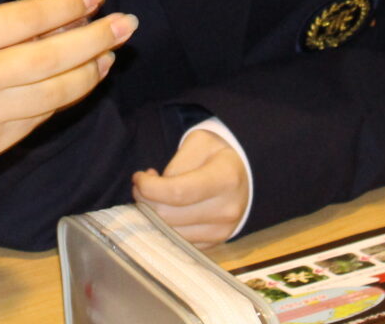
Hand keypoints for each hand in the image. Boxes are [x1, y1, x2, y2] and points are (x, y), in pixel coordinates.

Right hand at [0, 0, 137, 182]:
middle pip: (51, 58)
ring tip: (109, 54)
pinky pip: (40, 119)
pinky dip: (65, 98)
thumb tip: (53, 20)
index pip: (26, 20)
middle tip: (127, 24)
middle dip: (97, 38)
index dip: (68, 7)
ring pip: (55, 93)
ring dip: (90, 72)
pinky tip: (81, 82)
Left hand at [131, 128, 249, 248]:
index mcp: (225, 178)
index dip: (149, 187)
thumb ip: (177, 163)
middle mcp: (227, 209)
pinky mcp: (215, 243)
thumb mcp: (198, 143)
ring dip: (152, 215)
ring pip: (170, 232)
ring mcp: (222, 230)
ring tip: (155, 196)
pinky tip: (167, 209)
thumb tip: (157, 187)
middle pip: (169, 215)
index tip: (138, 177)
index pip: (177, 192)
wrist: (246, 175)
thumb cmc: (217, 154)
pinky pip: (178, 242)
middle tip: (142, 185)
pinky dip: (165, 227)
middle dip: (145, 200)